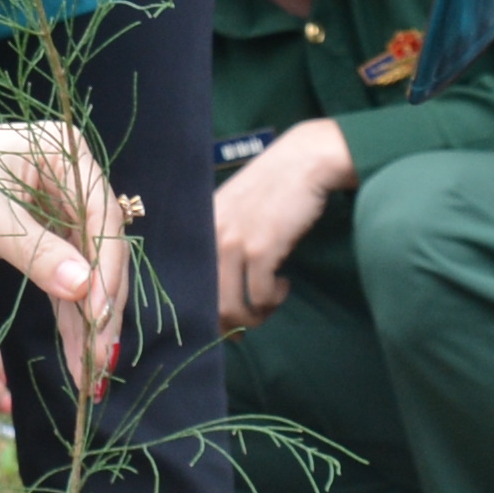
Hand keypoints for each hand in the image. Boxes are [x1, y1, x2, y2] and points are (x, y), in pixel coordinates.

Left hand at [0, 100, 120, 399]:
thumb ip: (38, 252)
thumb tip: (85, 289)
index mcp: (63, 153)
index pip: (101, 218)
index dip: (106, 270)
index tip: (101, 318)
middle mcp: (65, 177)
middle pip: (98, 248)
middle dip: (100, 305)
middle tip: (101, 358)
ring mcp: (51, 207)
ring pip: (83, 269)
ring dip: (86, 318)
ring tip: (89, 370)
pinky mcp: (33, 235)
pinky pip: (60, 277)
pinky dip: (66, 312)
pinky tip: (73, 349)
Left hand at [211, 118, 351, 330]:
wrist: (304, 162)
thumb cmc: (274, 187)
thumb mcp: (234, 207)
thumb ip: (222, 237)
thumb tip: (221, 283)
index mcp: (202, 227)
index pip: (188, 283)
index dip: (202, 313)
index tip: (221, 324)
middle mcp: (211, 237)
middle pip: (208, 303)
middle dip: (229, 324)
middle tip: (245, 330)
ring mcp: (234, 243)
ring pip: (233, 306)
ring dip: (254, 316)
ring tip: (268, 306)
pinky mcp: (261, 249)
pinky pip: (261, 295)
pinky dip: (273, 300)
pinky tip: (283, 286)